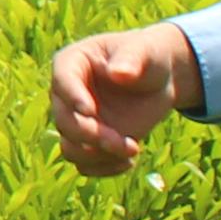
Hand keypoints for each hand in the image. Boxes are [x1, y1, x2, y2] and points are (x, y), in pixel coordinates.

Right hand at [49, 24, 202, 174]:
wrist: (158, 79)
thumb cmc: (147, 56)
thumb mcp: (144, 51)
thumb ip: (131, 58)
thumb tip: (119, 73)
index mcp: (72, 64)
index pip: (62, 81)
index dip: (72, 97)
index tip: (90, 111)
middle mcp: (67, 96)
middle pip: (64, 121)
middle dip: (91, 135)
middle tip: (123, 142)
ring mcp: (77, 121)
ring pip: (71, 148)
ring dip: (98, 155)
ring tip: (132, 150)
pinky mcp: (90, 142)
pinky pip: (85, 164)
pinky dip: (104, 168)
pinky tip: (129, 162)